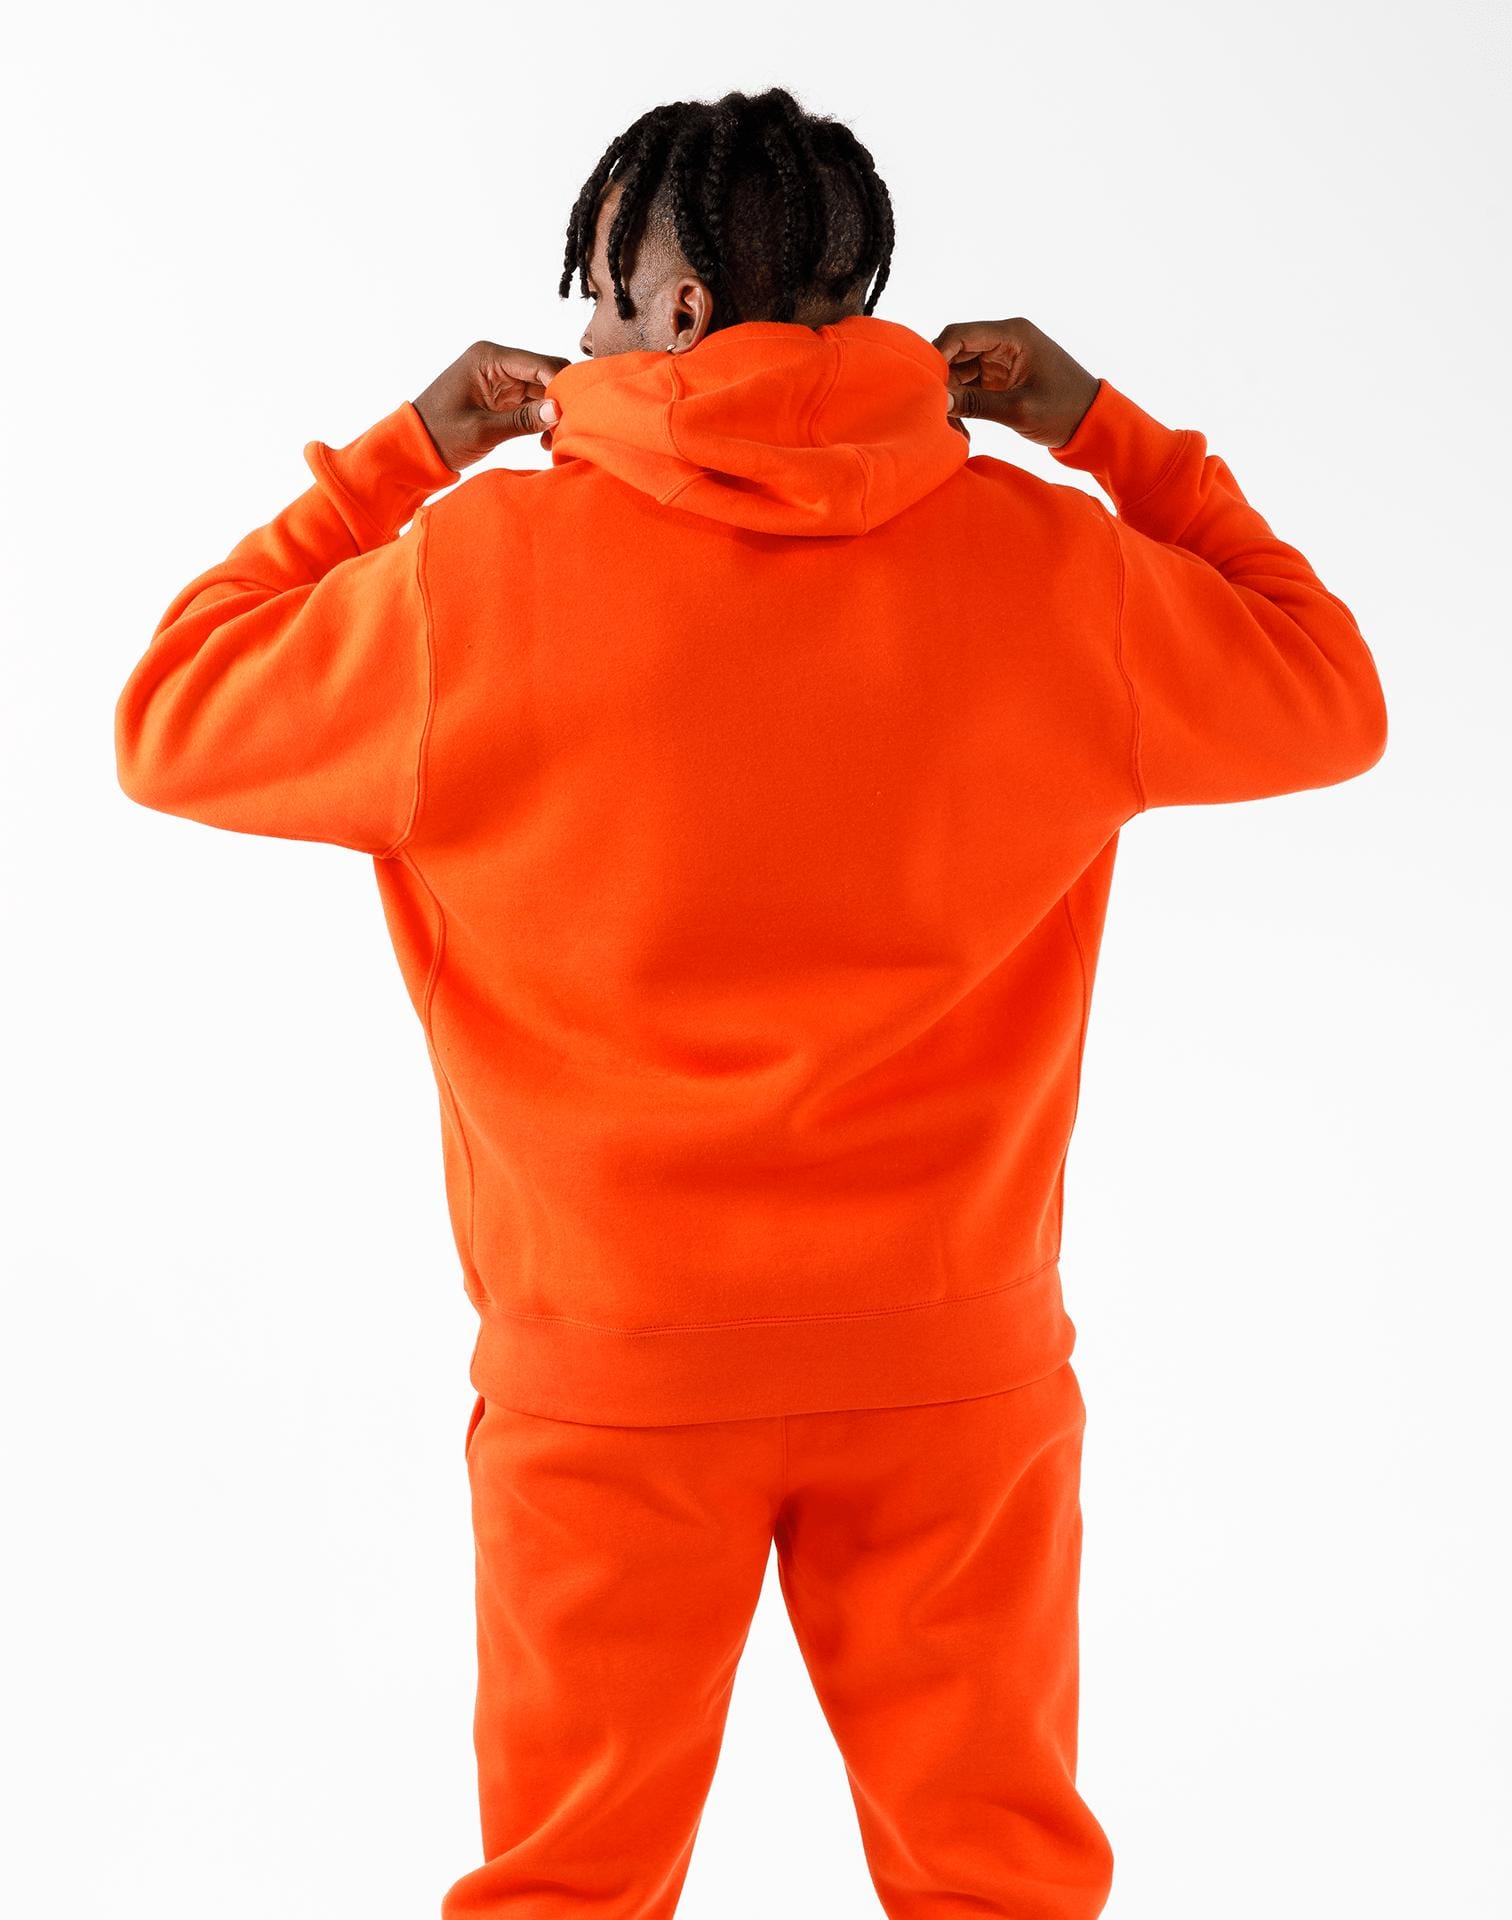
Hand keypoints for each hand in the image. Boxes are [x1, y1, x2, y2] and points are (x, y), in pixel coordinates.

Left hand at [413, 340, 570, 470]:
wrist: (414, 447)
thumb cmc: (440, 434)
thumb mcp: (481, 430)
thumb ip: (521, 420)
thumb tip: (558, 411)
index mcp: (489, 358)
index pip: (539, 364)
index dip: (561, 385)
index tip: (577, 411)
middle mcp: (498, 362)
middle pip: (546, 374)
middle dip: (561, 400)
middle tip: (570, 428)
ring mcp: (502, 380)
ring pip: (544, 391)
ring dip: (553, 413)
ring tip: (554, 439)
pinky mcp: (504, 398)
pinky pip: (534, 404)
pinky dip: (542, 420)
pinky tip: (543, 441)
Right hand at [930, 317, 1099, 449]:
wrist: (1092, 422)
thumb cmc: (1064, 410)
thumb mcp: (1019, 410)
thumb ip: (977, 404)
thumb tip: (940, 402)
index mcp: (1012, 335)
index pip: (960, 334)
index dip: (936, 355)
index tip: (924, 385)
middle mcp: (1004, 340)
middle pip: (955, 352)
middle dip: (943, 383)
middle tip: (937, 414)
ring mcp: (1001, 358)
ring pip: (959, 371)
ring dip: (952, 398)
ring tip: (955, 428)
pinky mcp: (999, 377)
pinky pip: (970, 385)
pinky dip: (963, 405)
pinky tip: (963, 428)